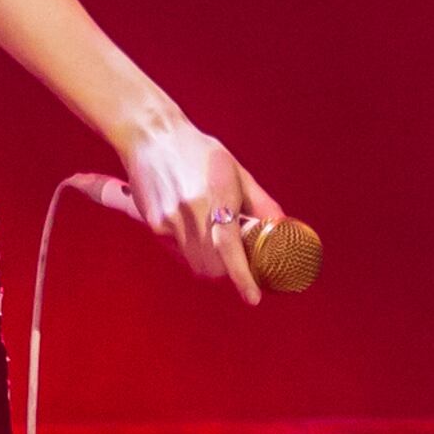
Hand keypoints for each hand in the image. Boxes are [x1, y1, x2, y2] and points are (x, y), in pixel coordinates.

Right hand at [120, 114, 287, 306]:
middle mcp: (190, 211)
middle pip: (211, 266)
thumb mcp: (235, 171)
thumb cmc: (197, 150)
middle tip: (240, 262)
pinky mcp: (154, 223)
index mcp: (215, 196)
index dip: (242, 275)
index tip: (253, 297)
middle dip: (228, 272)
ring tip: (214, 238)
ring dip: (211, 263)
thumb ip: (259, 203)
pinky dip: (190, 249)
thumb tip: (283, 228)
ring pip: (194, 263)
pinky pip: (177, 251)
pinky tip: (191, 225)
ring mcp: (168, 220)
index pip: (229, 246)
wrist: (150, 136)